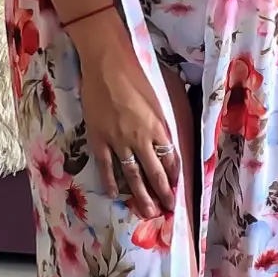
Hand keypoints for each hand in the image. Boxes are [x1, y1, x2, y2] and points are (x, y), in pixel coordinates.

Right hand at [71, 15, 178, 216]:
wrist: (106, 64)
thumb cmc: (136, 73)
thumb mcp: (160, 93)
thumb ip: (165, 116)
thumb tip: (170, 130)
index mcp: (158, 126)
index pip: (170, 158)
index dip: (175, 177)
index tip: (178, 190)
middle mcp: (140, 139)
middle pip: (154, 173)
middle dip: (162, 194)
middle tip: (167, 211)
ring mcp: (118, 141)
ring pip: (132, 175)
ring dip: (141, 195)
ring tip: (147, 212)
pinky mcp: (99, 139)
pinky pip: (106, 166)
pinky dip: (111, 181)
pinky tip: (116, 195)